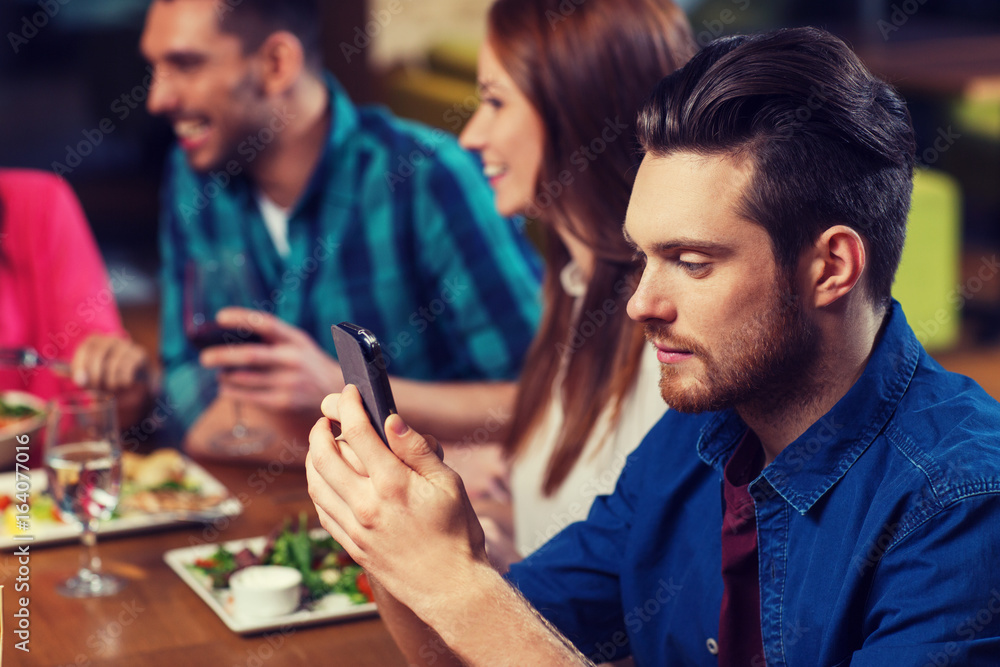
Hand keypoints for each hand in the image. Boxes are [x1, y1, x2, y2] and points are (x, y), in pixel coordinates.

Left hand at [71, 334, 148, 391]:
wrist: (136, 383)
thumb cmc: (109, 377)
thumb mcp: (90, 376)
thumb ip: (75, 373)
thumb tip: (54, 370)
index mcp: (97, 340)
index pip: (86, 346)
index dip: (80, 363)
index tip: (79, 381)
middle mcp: (112, 338)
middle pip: (98, 352)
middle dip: (94, 374)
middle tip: (95, 388)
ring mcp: (127, 345)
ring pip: (113, 363)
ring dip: (110, 381)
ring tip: (111, 388)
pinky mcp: (140, 354)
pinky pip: (128, 368)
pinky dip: (123, 381)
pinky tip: (124, 384)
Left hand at [199, 307, 344, 413]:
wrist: (336, 391)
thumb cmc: (307, 364)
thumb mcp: (298, 344)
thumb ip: (272, 339)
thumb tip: (230, 337)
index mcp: (296, 339)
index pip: (266, 324)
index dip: (242, 318)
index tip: (219, 317)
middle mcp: (294, 359)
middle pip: (251, 355)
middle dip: (223, 355)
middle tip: (204, 357)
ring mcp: (290, 382)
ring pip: (246, 378)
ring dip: (226, 376)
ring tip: (218, 373)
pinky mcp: (284, 402)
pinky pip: (251, 397)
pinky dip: (233, 392)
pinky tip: (225, 388)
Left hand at [306, 385, 488, 614]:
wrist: (451, 588)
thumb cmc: (457, 533)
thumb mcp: (448, 483)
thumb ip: (417, 449)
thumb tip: (391, 419)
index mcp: (393, 484)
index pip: (358, 431)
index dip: (349, 404)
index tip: (350, 392)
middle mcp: (367, 505)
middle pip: (324, 455)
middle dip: (321, 428)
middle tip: (327, 415)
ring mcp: (355, 528)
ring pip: (315, 483)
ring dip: (312, 456)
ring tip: (320, 443)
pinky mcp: (352, 545)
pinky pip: (322, 510)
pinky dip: (317, 487)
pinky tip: (325, 479)